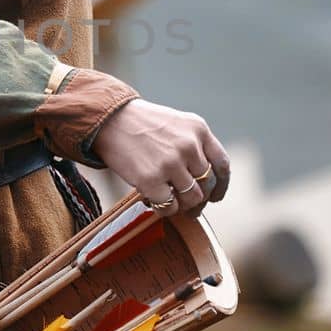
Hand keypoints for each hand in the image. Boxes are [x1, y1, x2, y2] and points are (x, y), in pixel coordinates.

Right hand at [93, 99, 229, 217]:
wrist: (108, 119)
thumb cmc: (141, 123)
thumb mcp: (176, 123)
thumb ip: (195, 145)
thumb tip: (205, 181)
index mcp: (198, 129)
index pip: (222, 165)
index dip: (221, 186)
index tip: (216, 196)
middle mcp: (189, 145)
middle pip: (207, 184)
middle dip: (201, 200)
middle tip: (191, 208)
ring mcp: (170, 163)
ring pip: (192, 198)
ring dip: (184, 207)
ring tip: (173, 205)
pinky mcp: (150, 179)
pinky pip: (169, 207)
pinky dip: (165, 210)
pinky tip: (154, 203)